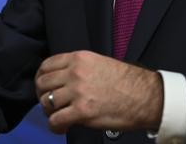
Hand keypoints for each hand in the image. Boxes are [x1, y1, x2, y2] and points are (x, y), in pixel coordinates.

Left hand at [35, 50, 162, 133]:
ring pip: (46, 102)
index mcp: (80, 58)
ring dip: (50, 112)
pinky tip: (62, 127)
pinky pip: (55, 120)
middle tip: (49, 104)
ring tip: (59, 116)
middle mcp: (75, 72)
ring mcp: (77, 91)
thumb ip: (79, 68)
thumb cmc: (127, 82)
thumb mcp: (100, 63)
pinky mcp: (82, 111)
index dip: (41, 78)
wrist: (144, 96)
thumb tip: (64, 80)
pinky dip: (55, 126)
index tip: (43, 86)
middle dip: (42, 95)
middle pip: (43, 83)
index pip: (47, 65)